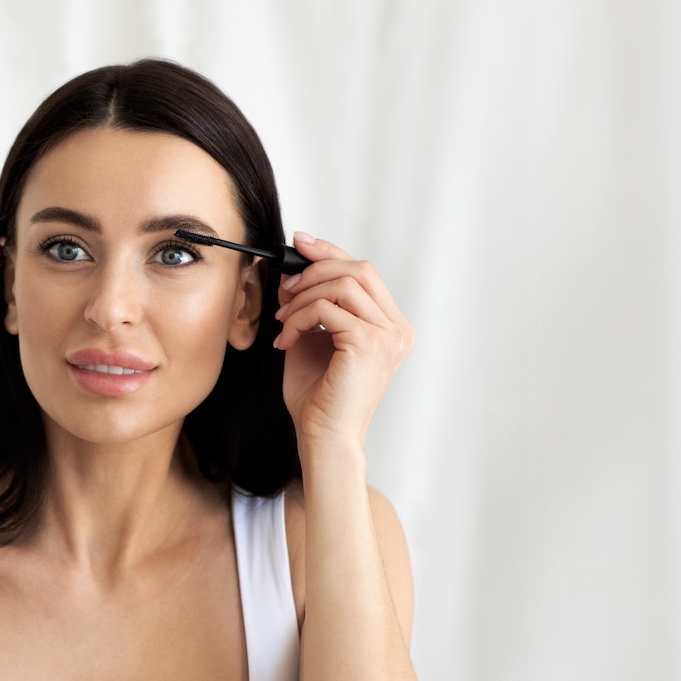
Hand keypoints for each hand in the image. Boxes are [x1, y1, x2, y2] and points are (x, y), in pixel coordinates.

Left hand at [271, 233, 414, 456]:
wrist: (323, 436)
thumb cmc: (319, 398)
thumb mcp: (312, 339)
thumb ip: (310, 306)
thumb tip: (293, 273)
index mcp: (390, 326)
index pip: (365, 273)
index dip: (330, 252)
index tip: (300, 244)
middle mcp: (397, 329)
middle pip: (359, 269)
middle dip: (314, 270)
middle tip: (284, 289)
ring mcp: (388, 336)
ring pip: (343, 284)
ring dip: (303, 297)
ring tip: (284, 320)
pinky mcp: (369, 344)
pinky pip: (327, 310)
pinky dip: (299, 318)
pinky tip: (286, 339)